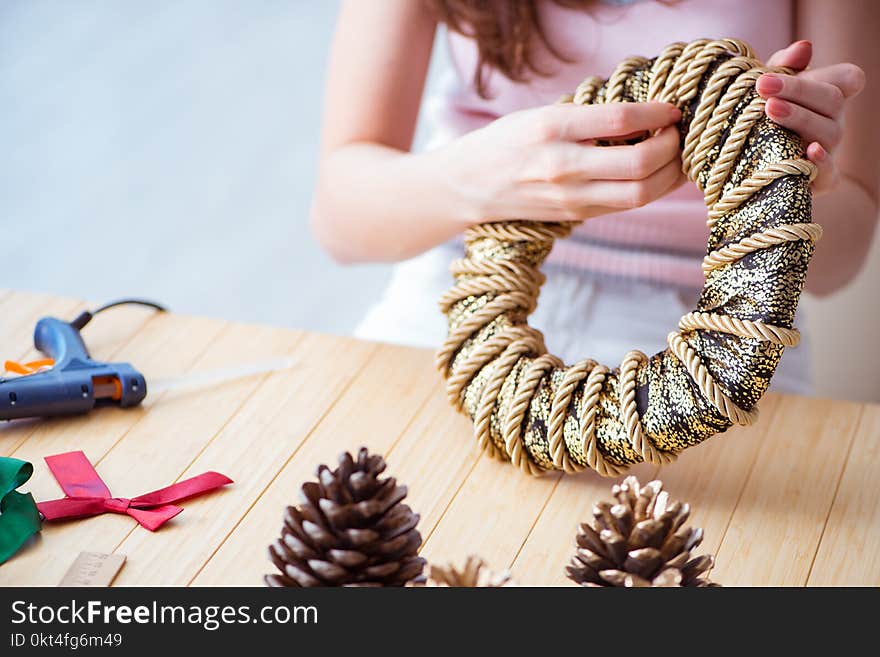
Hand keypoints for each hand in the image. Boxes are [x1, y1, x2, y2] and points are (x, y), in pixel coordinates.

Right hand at [438, 102, 685, 223]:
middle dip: (672, 147)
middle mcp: (562, 166)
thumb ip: (586, 116)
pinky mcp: (576, 215)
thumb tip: (643, 113)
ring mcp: (570, 196)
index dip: (657, 112)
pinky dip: (651, 188)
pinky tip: (658, 173)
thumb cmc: (505, 142)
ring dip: (670, 174)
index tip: (672, 107)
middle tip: (678, 132)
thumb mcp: (540, 114)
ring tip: (677, 155)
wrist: (469, 185)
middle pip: (640, 163)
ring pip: (640, 192)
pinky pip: (626, 204)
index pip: (621, 119)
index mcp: (552, 130)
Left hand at [757, 40, 865, 194]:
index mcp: (828, 95)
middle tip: (763, 87)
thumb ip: (782, 66)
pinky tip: (807, 151)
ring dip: (800, 120)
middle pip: (832, 101)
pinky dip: (821, 163)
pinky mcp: (820, 181)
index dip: (831, 74)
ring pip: (829, 133)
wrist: (741, 165)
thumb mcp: (765, 88)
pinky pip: (829, 173)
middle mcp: (834, 122)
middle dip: (798, 91)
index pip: (849, 79)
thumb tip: (802, 48)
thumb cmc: (758, 114)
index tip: (794, 67)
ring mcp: (829, 151)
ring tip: (770, 111)